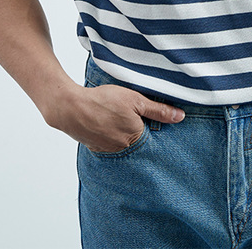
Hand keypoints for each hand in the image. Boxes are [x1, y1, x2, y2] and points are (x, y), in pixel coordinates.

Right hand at [48, 82, 184, 152]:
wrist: (71, 108)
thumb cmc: (103, 101)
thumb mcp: (135, 100)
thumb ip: (158, 110)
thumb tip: (180, 117)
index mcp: (136, 138)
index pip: (153, 138)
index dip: (154, 128)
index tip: (154, 123)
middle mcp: (123, 149)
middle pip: (139, 142)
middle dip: (140, 132)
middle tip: (132, 118)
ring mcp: (109, 151)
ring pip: (124, 144)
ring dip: (124, 134)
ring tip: (119, 119)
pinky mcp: (97, 148)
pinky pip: (110, 144)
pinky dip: (111, 135)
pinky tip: (108, 124)